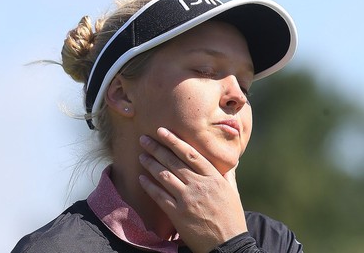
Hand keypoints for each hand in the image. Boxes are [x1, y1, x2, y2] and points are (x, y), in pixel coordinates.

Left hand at [138, 127, 247, 252]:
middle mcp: (199, 185)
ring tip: (141, 156)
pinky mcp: (178, 214)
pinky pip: (160, 196)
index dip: (174, 141)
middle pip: (173, 162)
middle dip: (157, 148)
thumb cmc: (231, 217)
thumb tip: (231, 161)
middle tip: (144, 139)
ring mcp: (187, 199)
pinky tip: (142, 178)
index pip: (190, 154)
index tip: (162, 132)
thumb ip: (227, 174)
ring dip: (150, 164)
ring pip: (164, 176)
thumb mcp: (233, 192)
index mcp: (213, 177)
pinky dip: (149, 186)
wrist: (228, 244)